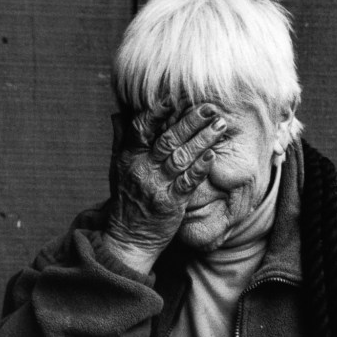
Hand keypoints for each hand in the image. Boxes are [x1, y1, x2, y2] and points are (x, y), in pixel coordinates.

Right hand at [104, 103, 224, 271]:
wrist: (127, 238)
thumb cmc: (126, 200)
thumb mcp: (117, 168)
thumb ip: (121, 140)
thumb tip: (119, 113)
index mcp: (128, 157)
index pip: (140, 128)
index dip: (156, 112)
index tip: (173, 99)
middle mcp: (141, 169)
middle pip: (167, 139)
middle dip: (190, 121)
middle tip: (210, 108)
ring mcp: (156, 186)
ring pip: (181, 157)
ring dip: (203, 139)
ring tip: (220, 124)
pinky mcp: (170, 204)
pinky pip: (187, 183)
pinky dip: (200, 168)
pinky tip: (213, 156)